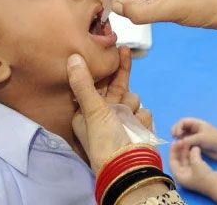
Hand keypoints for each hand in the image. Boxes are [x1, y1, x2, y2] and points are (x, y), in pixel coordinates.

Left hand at [67, 52, 131, 173]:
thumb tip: (72, 57)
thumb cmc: (104, 140)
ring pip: (132, 97)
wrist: (130, 166)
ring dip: (131, 104)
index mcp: (87, 112)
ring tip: (126, 118)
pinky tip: (137, 128)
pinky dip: (141, 118)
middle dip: (121, 71)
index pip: (95, 84)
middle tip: (124, 50)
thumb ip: (83, 82)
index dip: (102, 69)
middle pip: (115, 85)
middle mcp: (104, 114)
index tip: (108, 52)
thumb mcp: (91, 109)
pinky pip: (143, 110)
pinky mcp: (139, 124)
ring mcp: (123, 119)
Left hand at [169, 141, 216, 196]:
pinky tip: (194, 146)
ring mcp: (191, 172)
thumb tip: (194, 147)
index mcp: (179, 176)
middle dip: (180, 150)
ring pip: (186, 159)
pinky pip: (192, 160)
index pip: (172, 162)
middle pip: (178, 160)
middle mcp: (183, 174)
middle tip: (182, 140)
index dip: (172, 152)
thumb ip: (193, 153)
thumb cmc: (204, 177)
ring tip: (188, 141)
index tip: (174, 142)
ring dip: (186, 151)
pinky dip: (192, 153)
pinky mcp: (197, 170)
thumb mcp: (197, 163)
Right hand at [171, 118, 216, 160]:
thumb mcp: (202, 138)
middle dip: (176, 132)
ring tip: (178, 145)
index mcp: (197, 124)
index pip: (183, 122)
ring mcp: (195, 137)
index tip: (176, 135)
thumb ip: (189, 140)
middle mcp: (195, 129)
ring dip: (179, 140)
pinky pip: (187, 144)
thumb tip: (178, 143)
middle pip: (181, 128)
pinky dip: (183, 146)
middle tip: (174, 139)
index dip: (177, 127)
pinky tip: (182, 150)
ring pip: (183, 137)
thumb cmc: (215, 140)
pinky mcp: (196, 145)